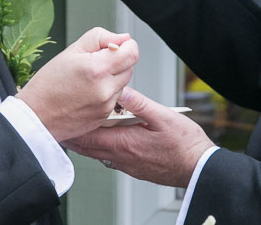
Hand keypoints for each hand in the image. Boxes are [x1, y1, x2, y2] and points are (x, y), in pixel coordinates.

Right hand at [17, 27, 138, 142]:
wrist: (35, 117)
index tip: (116, 46)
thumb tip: (123, 38)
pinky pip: (114, 99)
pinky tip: (86, 93)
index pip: (132, 53)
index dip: (126, 46)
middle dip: (117, 61)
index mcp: (98, 69)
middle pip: (129, 67)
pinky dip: (105, 93)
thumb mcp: (71, 50)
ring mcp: (106, 106)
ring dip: (112, 78)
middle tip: (94, 63)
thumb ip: (101, 38)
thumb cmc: (47, 84)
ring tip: (87, 80)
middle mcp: (105, 89)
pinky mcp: (104, 117)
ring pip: (122, 84)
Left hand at [63, 87, 213, 187]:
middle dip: (75, 137)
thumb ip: (139, 103)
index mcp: (124, 143)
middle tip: (63, 125)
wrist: (198, 168)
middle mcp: (122, 157)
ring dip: (88, 143)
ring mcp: (128, 165)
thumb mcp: (163, 116)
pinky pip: (111, 159)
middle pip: (89, 148)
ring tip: (80, 130)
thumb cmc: (184, 143)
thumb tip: (120, 90)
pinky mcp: (135, 169)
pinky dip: (102, 149)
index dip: (74, 128)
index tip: (63, 119)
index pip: (90, 136)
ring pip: (99, 154)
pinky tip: (106, 140)